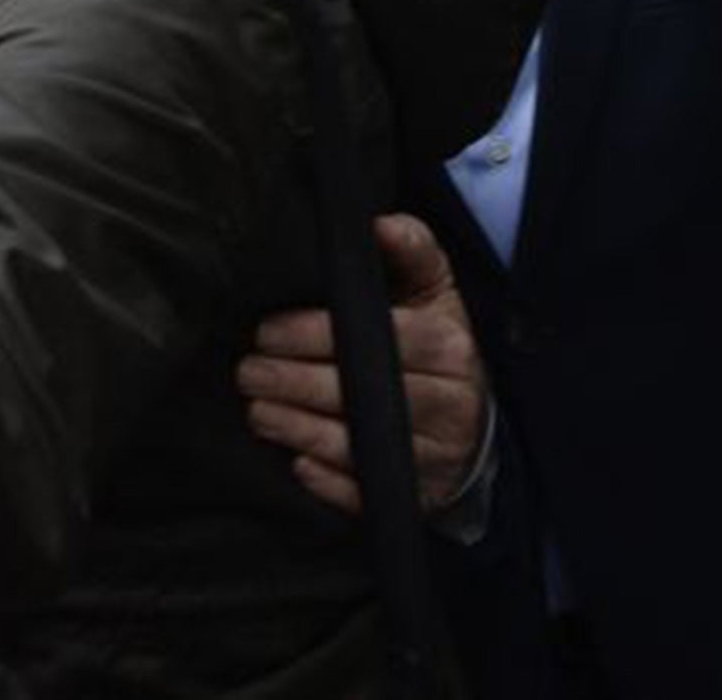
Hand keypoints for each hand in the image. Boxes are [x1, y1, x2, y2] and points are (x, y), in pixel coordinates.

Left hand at [237, 214, 485, 513]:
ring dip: (296, 428)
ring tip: (256, 410)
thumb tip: (377, 223)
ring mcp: (432, 456)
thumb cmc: (436, 347)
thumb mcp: (434, 292)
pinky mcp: (416, 497)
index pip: (378, 339)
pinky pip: (365, 495)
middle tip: (247, 371)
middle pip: (360, 395)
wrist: (474, 426)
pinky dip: (326, 480)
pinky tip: (295, 461)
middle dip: (292, 383)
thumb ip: (412, 249)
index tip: (266, 332)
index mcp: (447, 347)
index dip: (315, 335)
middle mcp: (446, 404)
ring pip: (355, 445)